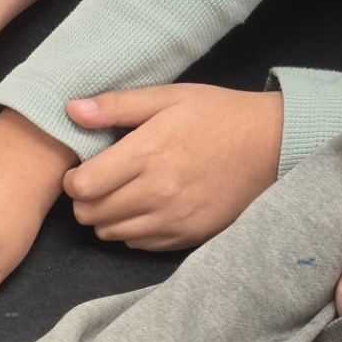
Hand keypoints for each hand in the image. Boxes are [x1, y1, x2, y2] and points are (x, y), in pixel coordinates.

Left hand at [63, 86, 283, 249]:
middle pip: (90, 214)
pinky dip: (130, 230)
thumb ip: (116, 105)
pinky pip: (137, 244)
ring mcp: (173, 219)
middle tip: (99, 183)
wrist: (270, 145)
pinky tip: (143, 207)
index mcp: (148, 153)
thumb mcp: (168, 97)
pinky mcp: (186, 236)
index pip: (83, 186)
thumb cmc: (216, 115)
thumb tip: (71, 110)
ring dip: (106, 217)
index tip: (81, 171)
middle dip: (85, 200)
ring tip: (120, 194)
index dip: (73, 180)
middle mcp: (158, 191)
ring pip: (110, 233)